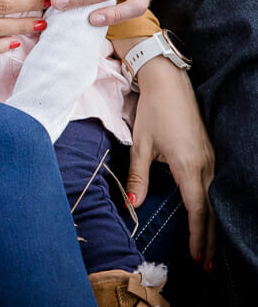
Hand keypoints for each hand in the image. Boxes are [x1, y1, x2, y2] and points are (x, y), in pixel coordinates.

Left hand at [126, 56, 214, 270]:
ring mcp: (210, 158)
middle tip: (207, 267)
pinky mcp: (209, 152)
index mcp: (187, 165)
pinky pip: (214, 186)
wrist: (169, 80)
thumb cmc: (154, 110)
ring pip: (215, 199)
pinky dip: (212, 206)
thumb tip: (133, 203)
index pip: (197, 210)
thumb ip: (138, 176)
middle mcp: (204, 165)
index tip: (198, 259)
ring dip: (213, 224)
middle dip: (210, 239)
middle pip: (211, 210)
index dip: (198, 237)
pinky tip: (209, 217)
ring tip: (209, 250)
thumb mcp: (141, 144)